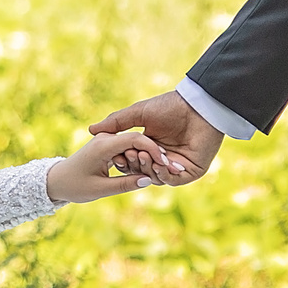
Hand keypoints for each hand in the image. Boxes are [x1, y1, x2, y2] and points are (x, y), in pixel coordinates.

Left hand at [47, 131, 168, 203]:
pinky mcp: (108, 146)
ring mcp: (107, 141)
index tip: (167, 163)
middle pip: (138, 140)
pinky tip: (152, 169)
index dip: (154, 150)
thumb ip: (125, 184)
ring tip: (166, 170)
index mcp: (103, 145)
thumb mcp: (100, 189)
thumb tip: (149, 180)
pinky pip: (128, 149)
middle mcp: (106, 139)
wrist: (56, 181)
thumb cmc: (75, 186)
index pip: (136, 140)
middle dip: (156, 154)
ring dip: (149, 157)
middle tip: (175, 168)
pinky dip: (140, 159)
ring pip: (135, 145)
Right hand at [88, 92, 221, 184]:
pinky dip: (163, 175)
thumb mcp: (138, 113)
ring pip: (155, 178)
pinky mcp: (190, 172)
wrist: (197, 107)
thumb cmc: (170, 106)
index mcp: (150, 146)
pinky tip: (158, 165)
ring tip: (144, 156)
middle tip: (132, 154)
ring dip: (147, 169)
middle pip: (142, 171)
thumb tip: (91, 130)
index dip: (124, 160)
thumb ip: (116, 123)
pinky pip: (172, 180)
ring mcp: (176, 166)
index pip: (133, 161)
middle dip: (135, 165)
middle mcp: (162, 158)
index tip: (115, 156)